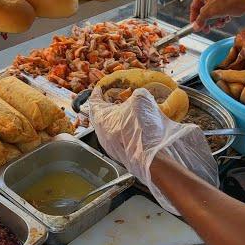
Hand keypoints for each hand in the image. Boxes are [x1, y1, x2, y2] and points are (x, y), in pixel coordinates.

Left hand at [88, 87, 218, 214]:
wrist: (150, 157)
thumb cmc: (140, 127)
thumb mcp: (141, 100)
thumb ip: (136, 94)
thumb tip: (138, 95)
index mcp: (100, 117)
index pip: (94, 100)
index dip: (98, 91)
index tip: (101, 87)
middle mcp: (100, 131)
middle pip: (100, 114)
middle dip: (107, 105)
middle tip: (114, 98)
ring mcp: (108, 144)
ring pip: (109, 126)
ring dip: (116, 118)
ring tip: (126, 111)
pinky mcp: (118, 153)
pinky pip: (117, 136)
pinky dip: (122, 129)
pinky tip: (133, 126)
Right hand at [190, 0, 244, 32]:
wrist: (241, 2)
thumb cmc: (224, 2)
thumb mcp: (208, 12)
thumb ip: (200, 21)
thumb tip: (195, 27)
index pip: (194, 6)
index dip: (193, 18)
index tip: (194, 26)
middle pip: (203, 11)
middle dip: (206, 21)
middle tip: (206, 29)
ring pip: (211, 14)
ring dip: (214, 21)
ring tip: (218, 24)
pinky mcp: (224, 3)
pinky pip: (218, 14)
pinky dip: (220, 19)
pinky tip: (224, 20)